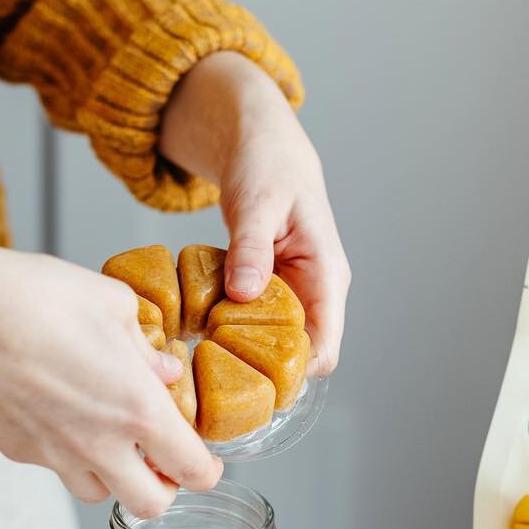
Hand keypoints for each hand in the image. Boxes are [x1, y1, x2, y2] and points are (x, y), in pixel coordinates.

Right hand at [0, 194, 221, 516]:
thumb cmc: (28, 296)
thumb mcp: (111, 303)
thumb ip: (146, 345)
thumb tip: (164, 366)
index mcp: (136, 409)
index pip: (192, 469)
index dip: (207, 468)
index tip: (206, 457)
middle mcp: (98, 444)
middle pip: (150, 504)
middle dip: (163, 488)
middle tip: (161, 457)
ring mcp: (53, 454)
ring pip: (98, 493)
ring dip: (113, 476)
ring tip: (110, 436)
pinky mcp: (16, 450)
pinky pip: (54, 468)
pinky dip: (67, 455)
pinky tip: (60, 415)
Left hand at [160, 51, 349, 373]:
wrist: (263, 146)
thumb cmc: (268, 165)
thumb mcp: (257, 201)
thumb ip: (251, 247)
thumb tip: (245, 293)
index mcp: (326, 276)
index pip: (325, 348)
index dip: (292, 373)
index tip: (248, 381)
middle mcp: (315, 293)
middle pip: (299, 356)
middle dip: (263, 372)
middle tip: (215, 378)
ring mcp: (293, 294)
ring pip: (276, 344)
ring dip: (245, 354)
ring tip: (205, 361)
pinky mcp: (270, 292)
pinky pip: (256, 324)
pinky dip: (233, 332)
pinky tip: (203, 334)